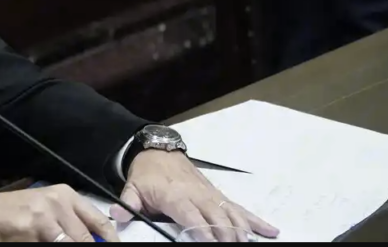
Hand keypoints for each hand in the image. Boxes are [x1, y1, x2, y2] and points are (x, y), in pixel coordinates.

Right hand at [0, 184, 119, 241]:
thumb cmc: (11, 211)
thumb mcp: (45, 207)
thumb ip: (69, 219)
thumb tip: (93, 237)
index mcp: (64, 195)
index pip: (98, 221)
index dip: (110, 239)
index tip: (116, 246)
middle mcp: (57, 204)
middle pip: (86, 238)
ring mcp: (44, 220)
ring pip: (71, 243)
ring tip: (58, 243)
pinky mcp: (32, 235)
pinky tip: (40, 244)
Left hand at [109, 150, 278, 241]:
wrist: (158, 150)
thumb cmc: (146, 173)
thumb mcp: (132, 187)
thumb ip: (127, 203)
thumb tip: (117, 214)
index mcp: (174, 195)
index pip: (190, 214)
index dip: (201, 228)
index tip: (210, 241)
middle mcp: (196, 194)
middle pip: (215, 216)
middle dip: (226, 233)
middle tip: (234, 245)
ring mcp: (210, 194)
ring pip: (231, 212)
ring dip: (242, 229)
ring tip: (249, 242)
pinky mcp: (217, 194)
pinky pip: (238, 207)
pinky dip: (255, 219)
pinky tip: (270, 230)